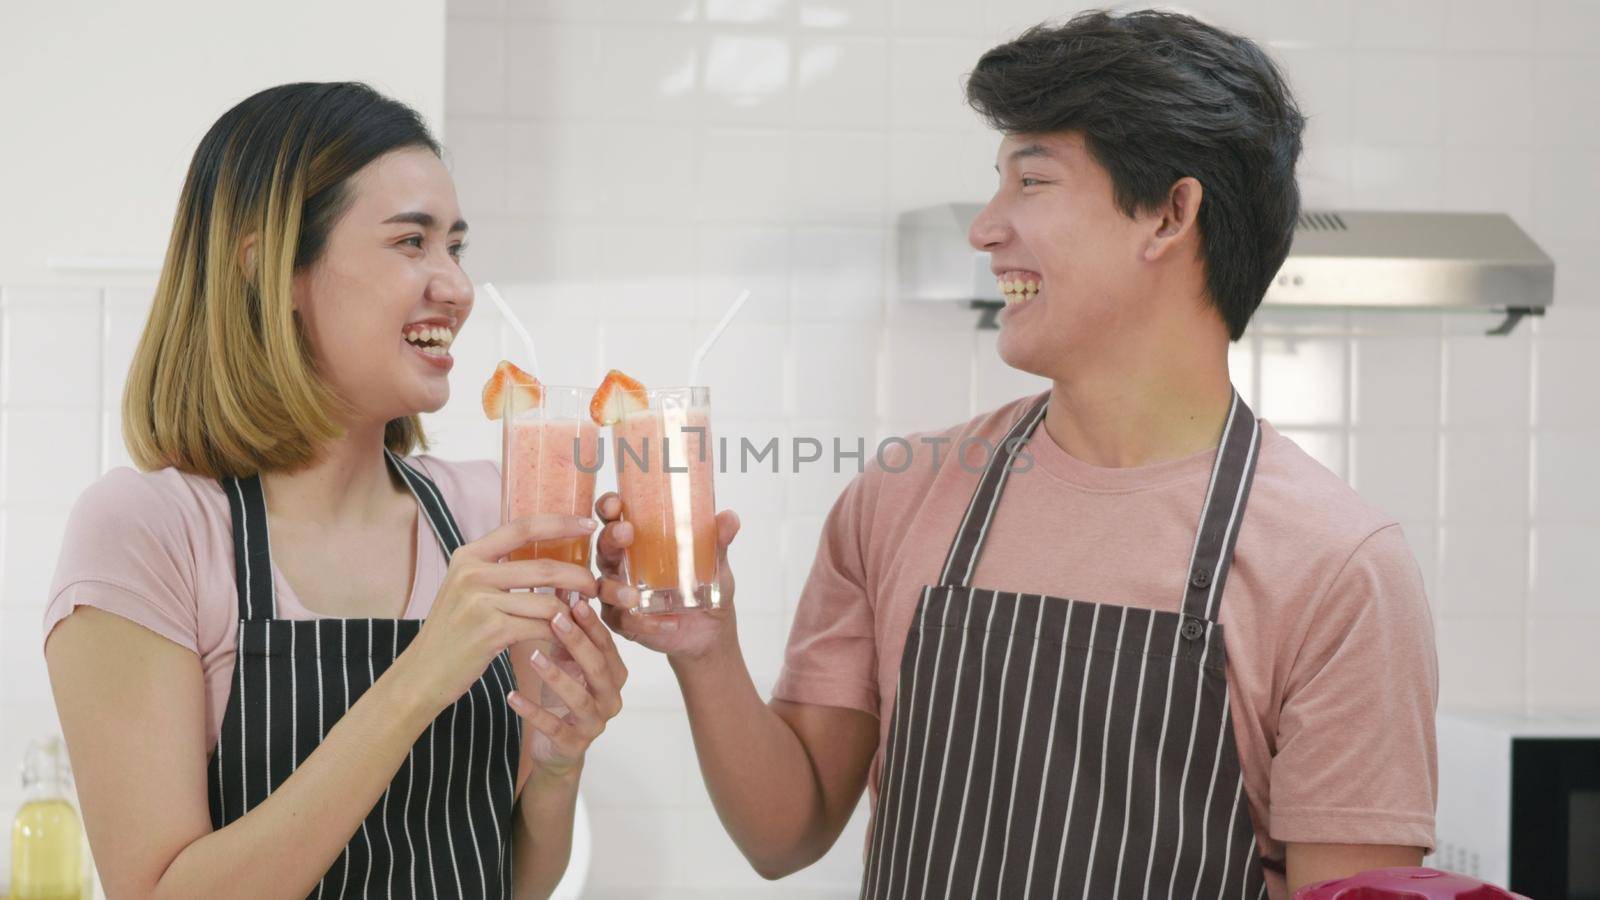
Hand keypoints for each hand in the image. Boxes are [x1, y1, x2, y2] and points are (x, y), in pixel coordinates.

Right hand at [397, 515, 599, 715]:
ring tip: (582, 617)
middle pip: (545, 566)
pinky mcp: (490, 631)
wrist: (422, 673)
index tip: (589, 523)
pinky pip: (541, 627)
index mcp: (469, 555)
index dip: (560, 523)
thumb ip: (497, 569)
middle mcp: (473, 573)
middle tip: (595, 586)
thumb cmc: (452, 632)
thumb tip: (547, 558)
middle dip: (579, 576)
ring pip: (549, 600)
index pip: (523, 527)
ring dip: (573, 611)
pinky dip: (560, 634)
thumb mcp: (466, 589)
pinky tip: (565, 639)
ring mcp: (480, 601)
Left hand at [507, 599, 626, 776]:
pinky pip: (554, 727)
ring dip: (557, 675)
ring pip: (580, 698)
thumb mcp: (567, 660)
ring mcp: (594, 723)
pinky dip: (533, 712)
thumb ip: (567, 631)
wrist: (558, 747)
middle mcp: (611, 697)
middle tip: (555, 619)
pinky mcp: (573, 745)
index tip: (574, 599)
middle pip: (598, 667)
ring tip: (533, 656)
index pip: (606, 644)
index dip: (591, 623)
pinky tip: (512, 696)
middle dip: (578, 642)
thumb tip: (558, 585)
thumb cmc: (564, 694)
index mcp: (613, 673)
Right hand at [592, 492, 739, 660]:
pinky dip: (642, 623)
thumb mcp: (715, 563)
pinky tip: (666, 623)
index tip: (616, 503)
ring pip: (603, 588)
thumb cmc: (703, 586)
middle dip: (610, 538)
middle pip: (604, 548)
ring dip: (615, 589)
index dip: (609, 507)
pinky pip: (622, 621)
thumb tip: (729, 518)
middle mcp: (622, 565)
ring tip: (634, 596)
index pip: (614, 518)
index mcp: (637, 541)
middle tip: (626, 533)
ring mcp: (619, 594)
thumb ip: (718, 541)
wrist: (710, 629)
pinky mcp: (625, 622)